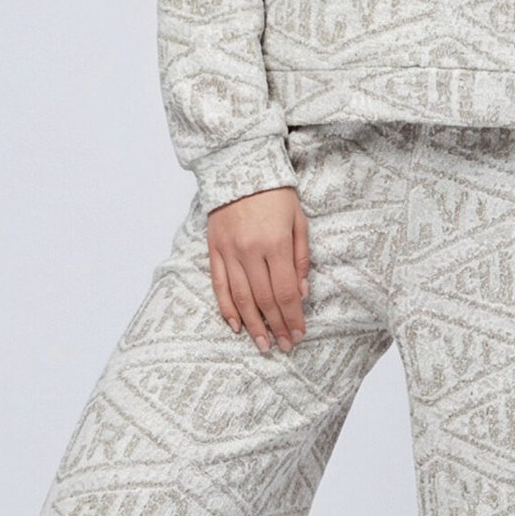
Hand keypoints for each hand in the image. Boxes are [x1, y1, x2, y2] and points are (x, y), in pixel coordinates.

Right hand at [207, 186, 309, 352]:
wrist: (239, 169)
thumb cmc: (276, 195)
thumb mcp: (299, 221)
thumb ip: (301, 258)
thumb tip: (301, 293)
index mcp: (274, 244)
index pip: (284, 292)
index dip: (292, 317)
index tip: (299, 334)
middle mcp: (249, 251)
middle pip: (263, 299)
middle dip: (276, 326)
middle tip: (284, 346)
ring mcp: (228, 252)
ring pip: (240, 298)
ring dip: (253, 325)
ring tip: (263, 344)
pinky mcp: (213, 250)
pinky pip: (219, 285)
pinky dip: (226, 308)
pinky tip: (236, 325)